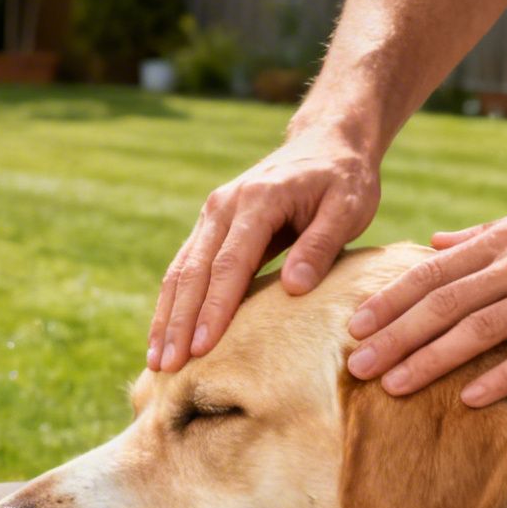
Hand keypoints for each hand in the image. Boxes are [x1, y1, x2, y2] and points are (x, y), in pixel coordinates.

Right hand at [150, 131, 379, 372]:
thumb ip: (321, 246)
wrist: (326, 141)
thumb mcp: (348, 208)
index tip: (203, 348)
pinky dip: (172, 303)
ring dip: (166, 317)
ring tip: (157, 361)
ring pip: (180, 271)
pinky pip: (184, 267)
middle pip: (194, 271)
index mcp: (258, 201)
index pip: (230, 264)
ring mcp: (212, 214)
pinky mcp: (210, 225)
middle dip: (179, 322)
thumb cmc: (344, 179)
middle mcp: (224, 206)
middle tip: (168, 366)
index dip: (215, 308)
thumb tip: (294, 287)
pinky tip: (165, 335)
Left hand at [344, 184, 506, 405]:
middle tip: (356, 366)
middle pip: (443, 304)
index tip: (355, 325)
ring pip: (478, 330)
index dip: (391, 300)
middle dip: (395, 337)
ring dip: (430, 360)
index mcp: (504, 241)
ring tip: (393, 387)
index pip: (433, 273)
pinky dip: (499, 377)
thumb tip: (432, 245)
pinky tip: (467, 400)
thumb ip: (480, 237)